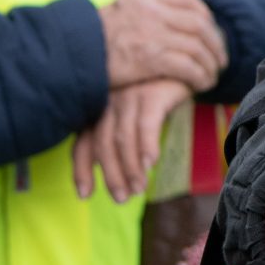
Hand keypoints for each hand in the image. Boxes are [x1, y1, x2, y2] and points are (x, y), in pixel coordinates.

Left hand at [73, 78, 190, 201]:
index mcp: (99, 109)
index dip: (82, 170)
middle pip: (102, 143)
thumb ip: (117, 137)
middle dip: (110, 175)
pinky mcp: (151, 93)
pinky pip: (146, 124)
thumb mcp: (131, 115)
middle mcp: (109, 102)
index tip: (85, 195)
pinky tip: (150, 164)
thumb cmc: (154, 95)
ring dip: (130, 167)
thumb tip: (112, 173)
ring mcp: (128, 96)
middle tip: (121, 198)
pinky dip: (146, 146)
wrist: (182, 66)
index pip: (83, 142)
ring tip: (138, 189)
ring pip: (123, 138)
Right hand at [97, 0, 227, 90]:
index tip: (210, 30)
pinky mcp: (151, 58)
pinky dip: (199, 76)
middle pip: (198, 23)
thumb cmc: (89, 40)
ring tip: (212, 75)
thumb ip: (141, 12)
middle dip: (215, 42)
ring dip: (210, 63)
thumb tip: (163, 19)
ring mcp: (152, 33)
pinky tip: (201, 84)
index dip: (205, 15)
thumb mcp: (117, 12)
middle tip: (220, 58)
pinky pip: (188, 66)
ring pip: (197, 46)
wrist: (70, 55)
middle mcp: (151, 10)